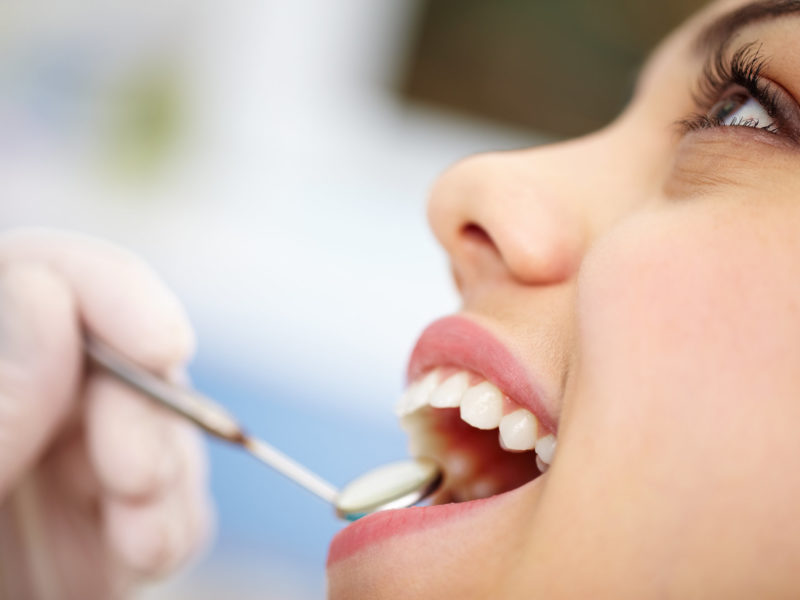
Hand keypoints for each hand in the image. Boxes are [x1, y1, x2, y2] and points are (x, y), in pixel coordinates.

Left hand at [0, 229, 212, 598]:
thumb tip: (44, 291)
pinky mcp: (109, 529)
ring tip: (139, 532)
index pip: (43, 273)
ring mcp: (70, 465)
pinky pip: (174, 507)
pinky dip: (172, 525)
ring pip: (163, 428)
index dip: (112, 290)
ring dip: (167, 472)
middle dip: (147, 407)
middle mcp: (35, 401)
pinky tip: (142, 548)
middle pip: (121, 354)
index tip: (161, 343)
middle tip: (135, 472)